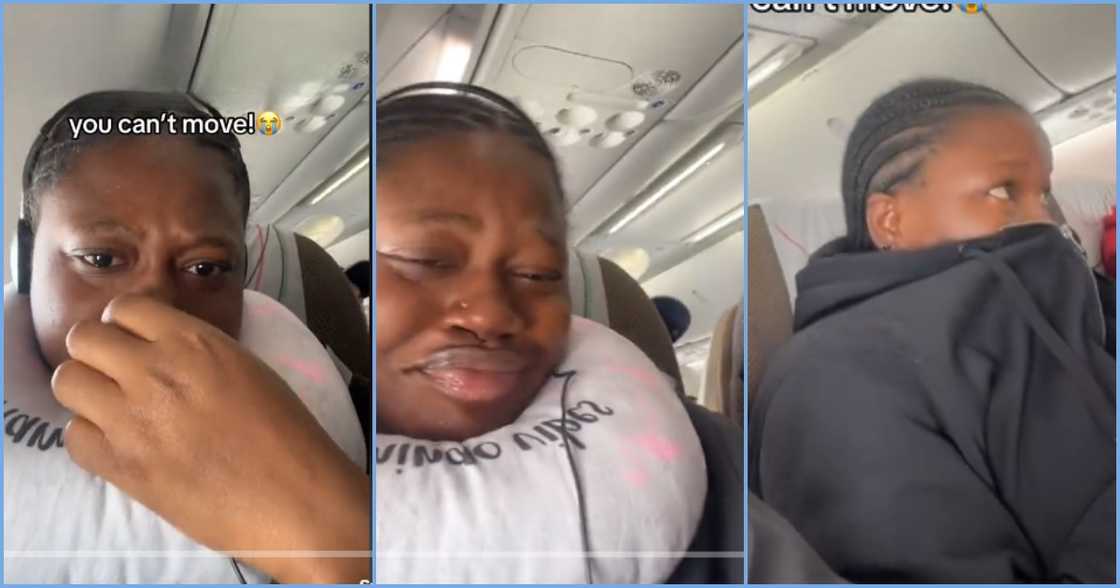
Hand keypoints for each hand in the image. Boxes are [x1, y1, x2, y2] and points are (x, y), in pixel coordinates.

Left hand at [51, 294, 369, 582]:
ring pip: (67, 382)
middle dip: (97, 354)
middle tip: (118, 376)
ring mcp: (130, 418)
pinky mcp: (119, 464)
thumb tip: (160, 350)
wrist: (291, 495)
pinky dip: (92, 438)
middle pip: (83, 339)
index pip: (125, 307)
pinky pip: (74, 436)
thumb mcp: (246, 367)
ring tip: (115, 410)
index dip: (126, 327)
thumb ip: (197, 351)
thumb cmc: (285, 431)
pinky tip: (121, 445)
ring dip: (87, 392)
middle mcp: (152, 370)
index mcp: (192, 341)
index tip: (137, 345)